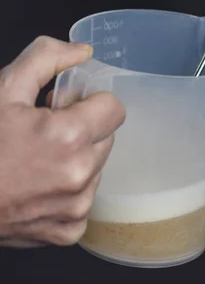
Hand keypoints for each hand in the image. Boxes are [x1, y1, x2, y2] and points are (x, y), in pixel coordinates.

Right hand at [0, 37, 124, 247]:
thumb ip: (47, 58)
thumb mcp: (6, 89)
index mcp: (70, 136)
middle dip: (83, 129)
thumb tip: (84, 52)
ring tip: (39, 159)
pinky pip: (85, 199)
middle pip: (106, 136)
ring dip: (77, 159)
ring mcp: (76, 206)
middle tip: (47, 131)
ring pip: (97, 166)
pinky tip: (39, 185)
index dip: (89, 102)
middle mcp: (80, 175)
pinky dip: (68, 191)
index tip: (66, 107)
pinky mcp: (69, 231)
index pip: (115, 108)